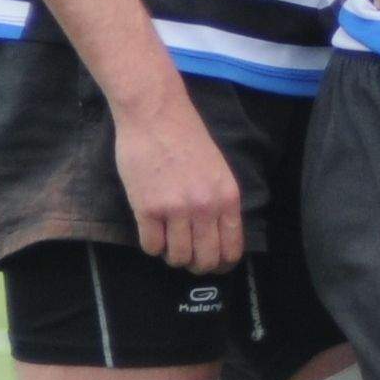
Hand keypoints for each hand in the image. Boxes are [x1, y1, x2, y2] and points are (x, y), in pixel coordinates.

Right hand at [105, 76, 242, 272]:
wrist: (155, 114)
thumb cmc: (186, 137)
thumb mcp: (217, 170)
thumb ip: (219, 201)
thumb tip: (216, 235)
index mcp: (227, 197)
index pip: (232, 248)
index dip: (222, 263)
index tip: (212, 263)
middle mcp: (206, 207)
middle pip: (206, 259)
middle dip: (196, 265)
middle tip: (187, 257)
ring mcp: (176, 209)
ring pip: (178, 257)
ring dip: (172, 256)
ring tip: (167, 242)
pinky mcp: (147, 208)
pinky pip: (151, 246)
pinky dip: (151, 245)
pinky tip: (151, 232)